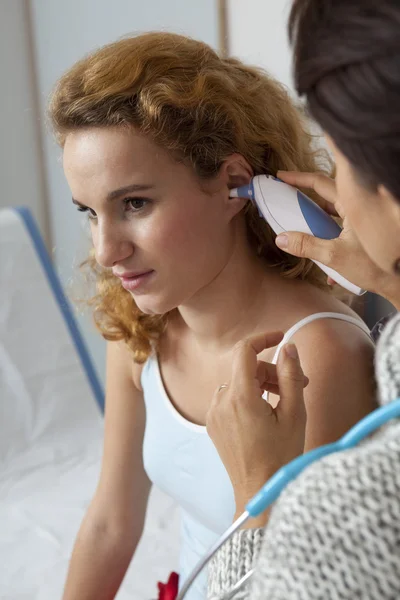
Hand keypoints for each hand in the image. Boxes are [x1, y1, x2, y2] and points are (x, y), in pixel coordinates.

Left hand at [206, 332, 307, 523]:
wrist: (259, 492)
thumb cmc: (281, 457)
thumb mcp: (295, 414)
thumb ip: (290, 376)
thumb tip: (288, 347)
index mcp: (240, 397)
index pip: (244, 350)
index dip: (264, 338)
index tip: (281, 337)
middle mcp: (220, 402)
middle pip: (245, 368)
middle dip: (271, 370)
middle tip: (298, 384)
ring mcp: (213, 414)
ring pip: (237, 382)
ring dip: (260, 384)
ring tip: (283, 401)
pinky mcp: (213, 424)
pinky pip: (230, 398)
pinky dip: (248, 396)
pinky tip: (266, 413)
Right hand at [276, 171, 399, 307]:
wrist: (397, 282)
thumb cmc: (375, 267)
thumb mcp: (334, 256)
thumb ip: (306, 246)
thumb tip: (281, 239)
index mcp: (353, 204)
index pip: (320, 183)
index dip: (298, 178)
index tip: (281, 177)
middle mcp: (357, 208)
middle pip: (324, 198)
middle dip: (303, 201)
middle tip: (285, 201)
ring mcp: (359, 222)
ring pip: (330, 216)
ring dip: (315, 225)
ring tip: (299, 234)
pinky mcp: (360, 236)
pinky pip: (339, 232)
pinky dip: (328, 242)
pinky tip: (328, 269)